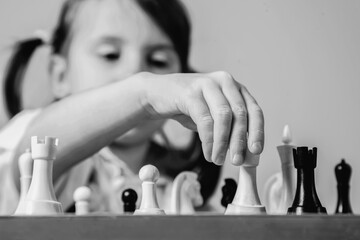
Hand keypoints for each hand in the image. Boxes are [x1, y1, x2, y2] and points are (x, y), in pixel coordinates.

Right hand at [139, 71, 263, 165]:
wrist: (157, 93)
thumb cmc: (188, 106)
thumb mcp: (212, 116)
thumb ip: (228, 129)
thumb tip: (244, 153)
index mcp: (234, 87)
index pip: (254, 110)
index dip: (257, 131)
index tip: (256, 150)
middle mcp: (224, 81)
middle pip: (240, 114)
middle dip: (239, 141)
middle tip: (236, 161)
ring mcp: (207, 84)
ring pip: (224, 117)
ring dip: (223, 143)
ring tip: (219, 159)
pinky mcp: (191, 92)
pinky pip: (205, 120)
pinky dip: (208, 140)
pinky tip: (207, 153)